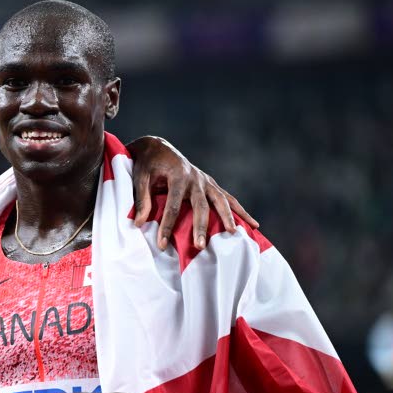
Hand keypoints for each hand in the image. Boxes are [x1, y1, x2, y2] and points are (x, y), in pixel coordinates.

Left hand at [126, 135, 257, 250]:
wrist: (159, 147)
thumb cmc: (147, 163)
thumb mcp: (139, 177)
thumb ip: (141, 199)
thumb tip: (139, 223)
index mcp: (178, 175)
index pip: (173, 205)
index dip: (167, 225)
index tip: (162, 244)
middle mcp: (196, 178)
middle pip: (201, 205)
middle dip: (201, 226)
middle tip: (200, 245)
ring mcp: (206, 181)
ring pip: (220, 200)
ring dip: (227, 217)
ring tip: (233, 234)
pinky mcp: (211, 184)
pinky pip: (228, 198)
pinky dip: (240, 211)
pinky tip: (253, 224)